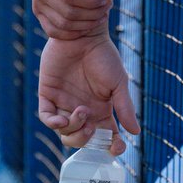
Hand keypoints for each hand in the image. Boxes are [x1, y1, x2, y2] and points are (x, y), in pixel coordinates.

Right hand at [30, 0, 110, 39]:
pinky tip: (90, 25)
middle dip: (93, 13)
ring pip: (64, 26)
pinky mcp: (39, 14)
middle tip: (109, 6)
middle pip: (69, 13)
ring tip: (103, 15)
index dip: (91, 1)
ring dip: (87, 24)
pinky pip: (55, 32)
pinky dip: (74, 33)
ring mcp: (37, 5)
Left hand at [37, 34, 138, 151]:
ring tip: (81, 111)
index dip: (110, 146)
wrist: (82, 34)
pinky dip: (53, 123)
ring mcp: (64, 103)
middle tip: (90, 126)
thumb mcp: (118, 82)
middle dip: (85, 140)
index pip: (104, 137)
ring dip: (73, 129)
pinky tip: (61, 119)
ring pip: (64, 132)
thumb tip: (135, 132)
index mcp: (100, 109)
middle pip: (81, 139)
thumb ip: (124, 107)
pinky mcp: (48, 95)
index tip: (116, 147)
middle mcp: (82, 110)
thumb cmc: (103, 55)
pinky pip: (47, 118)